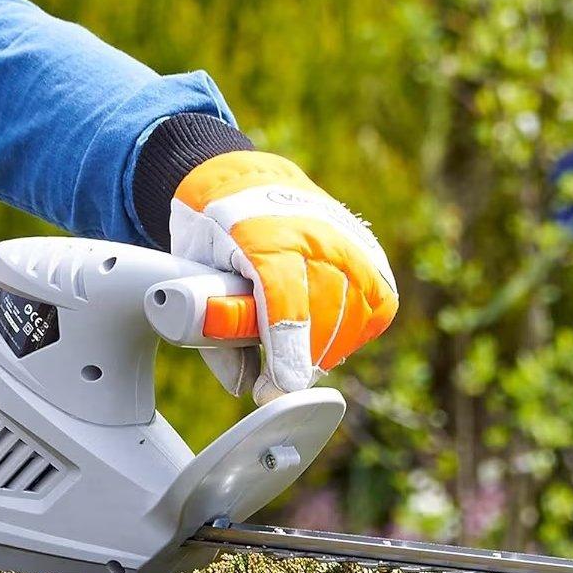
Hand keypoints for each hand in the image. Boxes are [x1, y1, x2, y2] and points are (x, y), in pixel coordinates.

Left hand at [169, 151, 397, 401]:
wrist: (246, 180)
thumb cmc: (215, 233)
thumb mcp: (194, 275)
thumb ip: (216, 334)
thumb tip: (248, 388)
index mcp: (262, 235)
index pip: (285, 304)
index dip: (284, 355)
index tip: (275, 392)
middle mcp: (316, 235)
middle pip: (323, 319)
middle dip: (299, 364)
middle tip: (274, 382)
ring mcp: (350, 242)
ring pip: (354, 319)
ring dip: (325, 350)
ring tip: (297, 355)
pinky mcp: (372, 253)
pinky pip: (377, 307)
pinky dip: (354, 330)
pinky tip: (328, 334)